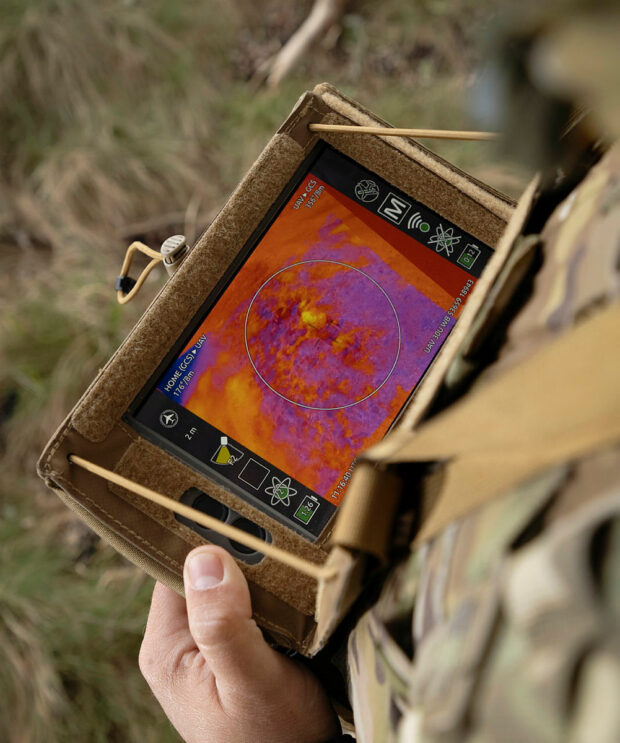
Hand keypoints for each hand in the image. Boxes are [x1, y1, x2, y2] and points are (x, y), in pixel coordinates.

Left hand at [139, 545, 339, 742]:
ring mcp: (205, 646)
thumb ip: (223, 623)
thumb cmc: (275, 736)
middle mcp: (179, 642)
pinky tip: (288, 593)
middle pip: (203, 573)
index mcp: (167, 646)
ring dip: (257, 578)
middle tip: (275, 546)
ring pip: (228, 586)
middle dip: (239, 560)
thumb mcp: (249, 678)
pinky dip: (267, 596)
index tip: (246, 527)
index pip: (175, 567)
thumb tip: (204, 557)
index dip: (210, 543)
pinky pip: (245, 605)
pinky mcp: (231, 649)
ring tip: (285, 568)